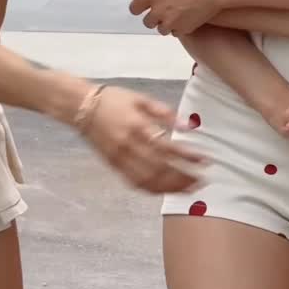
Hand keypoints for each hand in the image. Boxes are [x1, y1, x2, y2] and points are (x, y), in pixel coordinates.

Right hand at [83, 85, 207, 193]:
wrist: (82, 107)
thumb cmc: (115, 99)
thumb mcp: (141, 98)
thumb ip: (164, 112)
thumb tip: (188, 126)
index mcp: (138, 126)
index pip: (168, 146)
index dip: (188, 156)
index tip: (205, 160)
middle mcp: (129, 146)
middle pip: (161, 168)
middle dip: (184, 177)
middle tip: (203, 180)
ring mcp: (121, 159)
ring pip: (149, 180)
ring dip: (172, 187)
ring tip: (190, 189)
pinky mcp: (114, 166)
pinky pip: (135, 183)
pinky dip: (153, 189)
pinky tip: (166, 190)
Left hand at [125, 0, 225, 33]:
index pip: (134, 8)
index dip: (140, 4)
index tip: (148, 0)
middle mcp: (158, 11)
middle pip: (147, 22)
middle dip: (153, 14)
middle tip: (165, 4)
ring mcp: (171, 22)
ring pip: (161, 29)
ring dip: (165, 22)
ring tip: (176, 9)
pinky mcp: (185, 29)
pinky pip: (175, 33)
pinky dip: (178, 27)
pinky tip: (186, 14)